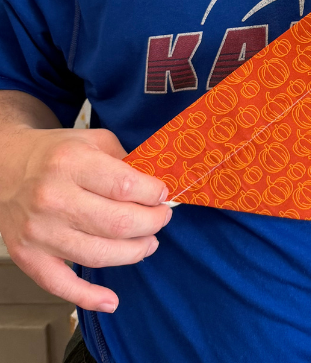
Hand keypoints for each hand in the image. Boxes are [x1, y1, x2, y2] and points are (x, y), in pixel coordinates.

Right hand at [0, 124, 171, 311]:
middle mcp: (54, 199)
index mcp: (72, 164)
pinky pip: (60, 285)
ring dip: (134, 253)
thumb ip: (126, 161)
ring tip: (149, 243)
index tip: (164, 195)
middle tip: (162, 218)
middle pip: (118, 223)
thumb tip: (157, 187)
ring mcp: (39, 232)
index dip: (153, 194)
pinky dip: (88, 297)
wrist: (5, 167)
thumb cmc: (56, 153)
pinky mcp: (28, 256)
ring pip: (98, 255)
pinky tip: (111, 300)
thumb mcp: (94, 140)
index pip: (125, 186)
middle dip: (152, 223)